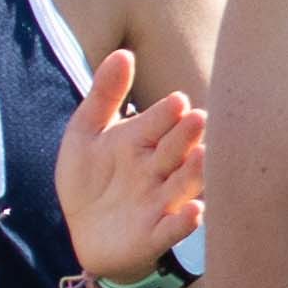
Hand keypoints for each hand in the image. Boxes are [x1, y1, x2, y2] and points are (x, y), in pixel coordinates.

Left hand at [53, 48, 206, 281]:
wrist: (82, 232)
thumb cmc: (89, 179)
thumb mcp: (86, 133)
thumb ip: (104, 95)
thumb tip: (124, 52)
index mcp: (142, 141)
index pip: (159, 122)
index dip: (166, 114)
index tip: (177, 102)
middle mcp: (157, 169)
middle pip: (175, 149)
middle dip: (187, 136)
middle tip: (199, 119)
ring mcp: (159, 202)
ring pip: (181, 184)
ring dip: (194, 173)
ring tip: (204, 157)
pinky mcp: (154, 234)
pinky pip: (172, 228)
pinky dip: (184, 222)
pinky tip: (195, 211)